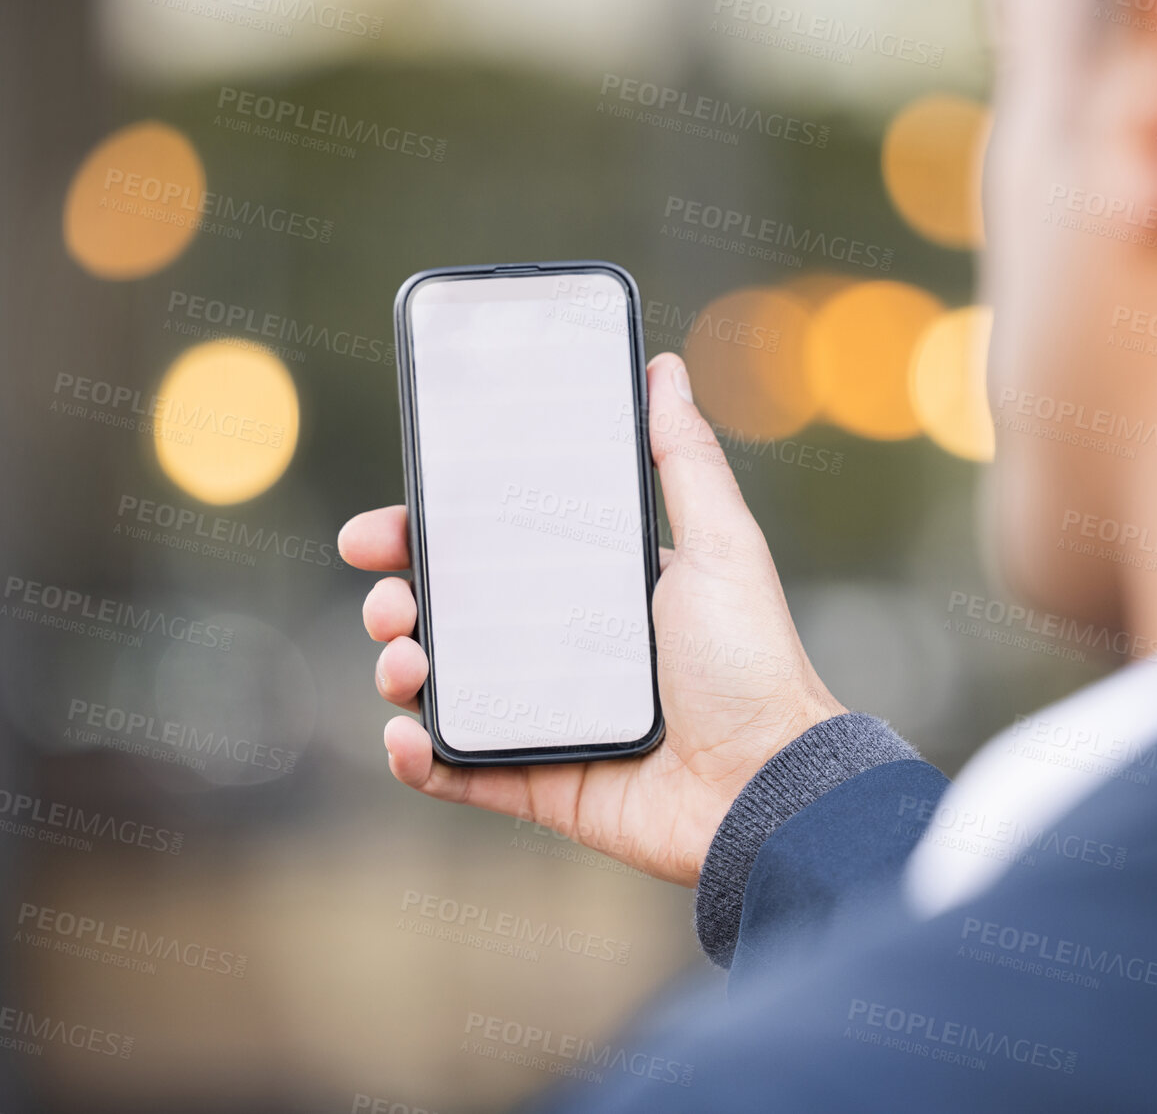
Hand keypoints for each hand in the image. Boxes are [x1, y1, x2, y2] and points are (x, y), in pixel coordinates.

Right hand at [337, 353, 844, 885]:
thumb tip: (665, 368)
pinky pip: (456, 772)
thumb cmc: (754, 662)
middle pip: (448, 615)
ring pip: (439, 688)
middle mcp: (559, 650)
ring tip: (405, 656)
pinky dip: (416, 758)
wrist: (772, 787)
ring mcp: (544, 719)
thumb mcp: (723, 544)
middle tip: (388, 596)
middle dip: (396, 599)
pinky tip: (408, 735)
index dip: (427, 534)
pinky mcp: (539, 785)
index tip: (383, 526)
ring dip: (396, 667)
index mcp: (591, 590)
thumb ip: (684, 459)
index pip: (489, 549)